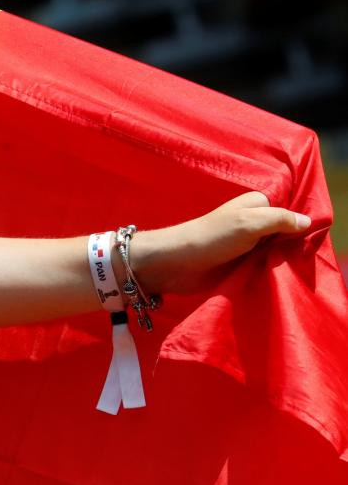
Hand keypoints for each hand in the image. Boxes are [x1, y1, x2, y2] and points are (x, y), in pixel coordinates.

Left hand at [130, 192, 311, 294]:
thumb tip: (308, 222)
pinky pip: (263, 267)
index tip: (309, 239)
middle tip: (302, 259)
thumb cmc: (210, 237)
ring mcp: (247, 245)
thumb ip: (280, 219)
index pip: (290, 211)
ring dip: (282, 261)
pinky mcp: (239, 264)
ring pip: (276, 251)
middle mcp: (254, 223)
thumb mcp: (249, 222)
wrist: (174, 264)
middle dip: (293, 245)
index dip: (300, 223)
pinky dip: (270, 272)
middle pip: (285, 233)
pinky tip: (280, 279)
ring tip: (292, 271)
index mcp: (258, 205)